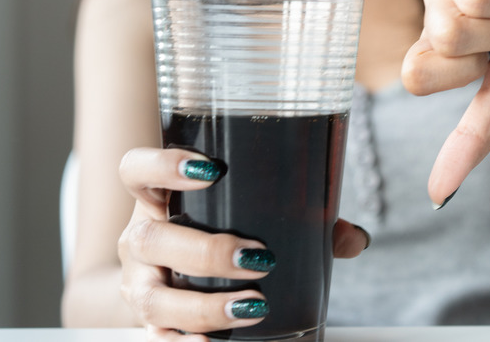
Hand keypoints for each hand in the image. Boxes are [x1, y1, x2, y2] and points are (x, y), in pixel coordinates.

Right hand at [117, 147, 369, 340]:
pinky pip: (155, 338)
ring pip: (152, 297)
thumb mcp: (245, 214)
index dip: (163, 165)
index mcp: (156, 196)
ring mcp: (138, 282)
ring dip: (204, 306)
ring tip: (253, 306)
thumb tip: (353, 237)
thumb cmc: (215, 230)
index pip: (136, 169)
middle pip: (149, 238)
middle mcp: (138, 236)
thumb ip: (300, 219)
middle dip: (205, 251)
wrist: (167, 275)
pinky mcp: (147, 322)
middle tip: (256, 257)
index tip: (211, 171)